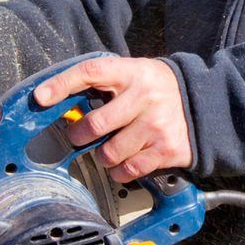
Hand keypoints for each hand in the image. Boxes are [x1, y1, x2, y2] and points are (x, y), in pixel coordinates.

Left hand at [34, 55, 191, 183]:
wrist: (203, 103)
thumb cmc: (157, 89)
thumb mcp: (133, 75)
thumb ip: (103, 84)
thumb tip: (55, 99)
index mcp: (132, 73)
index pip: (91, 72)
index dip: (62, 84)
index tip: (41, 97)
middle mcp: (145, 97)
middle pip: (95, 125)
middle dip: (79, 135)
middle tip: (82, 135)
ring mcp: (156, 125)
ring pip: (109, 154)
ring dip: (103, 156)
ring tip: (113, 146)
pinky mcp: (166, 150)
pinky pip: (128, 171)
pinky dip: (120, 171)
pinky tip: (126, 160)